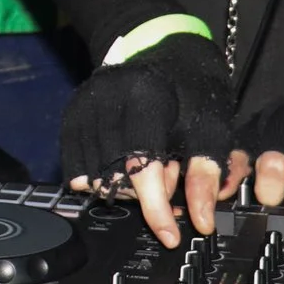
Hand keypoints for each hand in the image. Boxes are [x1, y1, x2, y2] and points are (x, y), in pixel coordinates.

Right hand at [57, 34, 242, 245]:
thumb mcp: (212, 126)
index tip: (170, 235)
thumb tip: (202, 219)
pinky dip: (104, 178)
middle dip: (146, 194)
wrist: (165, 48)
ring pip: (94, 177)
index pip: (142, 167)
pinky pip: (78, 168)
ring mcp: (82, 106)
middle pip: (116, 177)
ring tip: (152, 166)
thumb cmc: (192, 88)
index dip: (156, 208)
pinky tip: (127, 163)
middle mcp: (105, 99)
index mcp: (144, 96)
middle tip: (171, 180)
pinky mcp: (71, 115)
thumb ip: (206, 173)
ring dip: (125, 187)